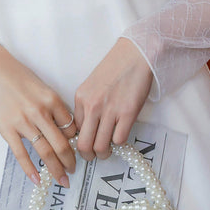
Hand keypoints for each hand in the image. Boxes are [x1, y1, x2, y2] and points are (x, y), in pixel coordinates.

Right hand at [0, 44, 76, 186]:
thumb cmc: (20, 78)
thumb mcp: (44, 88)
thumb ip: (54, 108)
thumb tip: (66, 130)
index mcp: (52, 100)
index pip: (71, 127)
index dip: (75, 141)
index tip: (76, 150)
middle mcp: (40, 112)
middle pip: (61, 144)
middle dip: (70, 161)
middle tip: (74, 171)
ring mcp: (23, 122)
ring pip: (45, 151)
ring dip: (56, 169)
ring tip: (63, 179)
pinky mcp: (7, 130)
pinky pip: (21, 154)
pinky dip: (31, 169)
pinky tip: (38, 180)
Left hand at [73, 38, 153, 160]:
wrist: (135, 54)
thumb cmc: (116, 67)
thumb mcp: (92, 85)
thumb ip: (88, 104)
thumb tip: (89, 126)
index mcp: (81, 98)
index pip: (74, 130)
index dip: (80, 139)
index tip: (86, 142)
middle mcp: (92, 106)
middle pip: (84, 145)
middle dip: (88, 156)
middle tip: (94, 156)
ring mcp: (110, 111)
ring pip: (101, 146)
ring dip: (104, 153)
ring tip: (108, 150)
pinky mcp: (128, 113)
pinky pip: (119, 139)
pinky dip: (119, 143)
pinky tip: (120, 136)